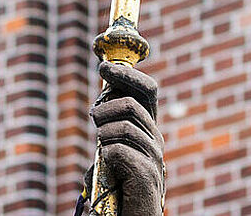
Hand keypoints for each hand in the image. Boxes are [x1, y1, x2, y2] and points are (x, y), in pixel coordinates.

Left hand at [89, 61, 164, 215]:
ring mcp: (155, 155)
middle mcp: (156, 138)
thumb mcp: (110, 148)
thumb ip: (109, 128)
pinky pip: (117, 149)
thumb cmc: (116, 184)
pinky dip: (106, 155)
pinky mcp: (146, 173)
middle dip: (110, 99)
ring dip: (103, 133)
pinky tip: (109, 168)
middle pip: (136, 101)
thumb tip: (100, 103)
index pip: (147, 90)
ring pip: (123, 124)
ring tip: (102, 149)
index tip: (103, 66)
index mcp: (148, 128)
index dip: (127, 73)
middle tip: (95, 114)